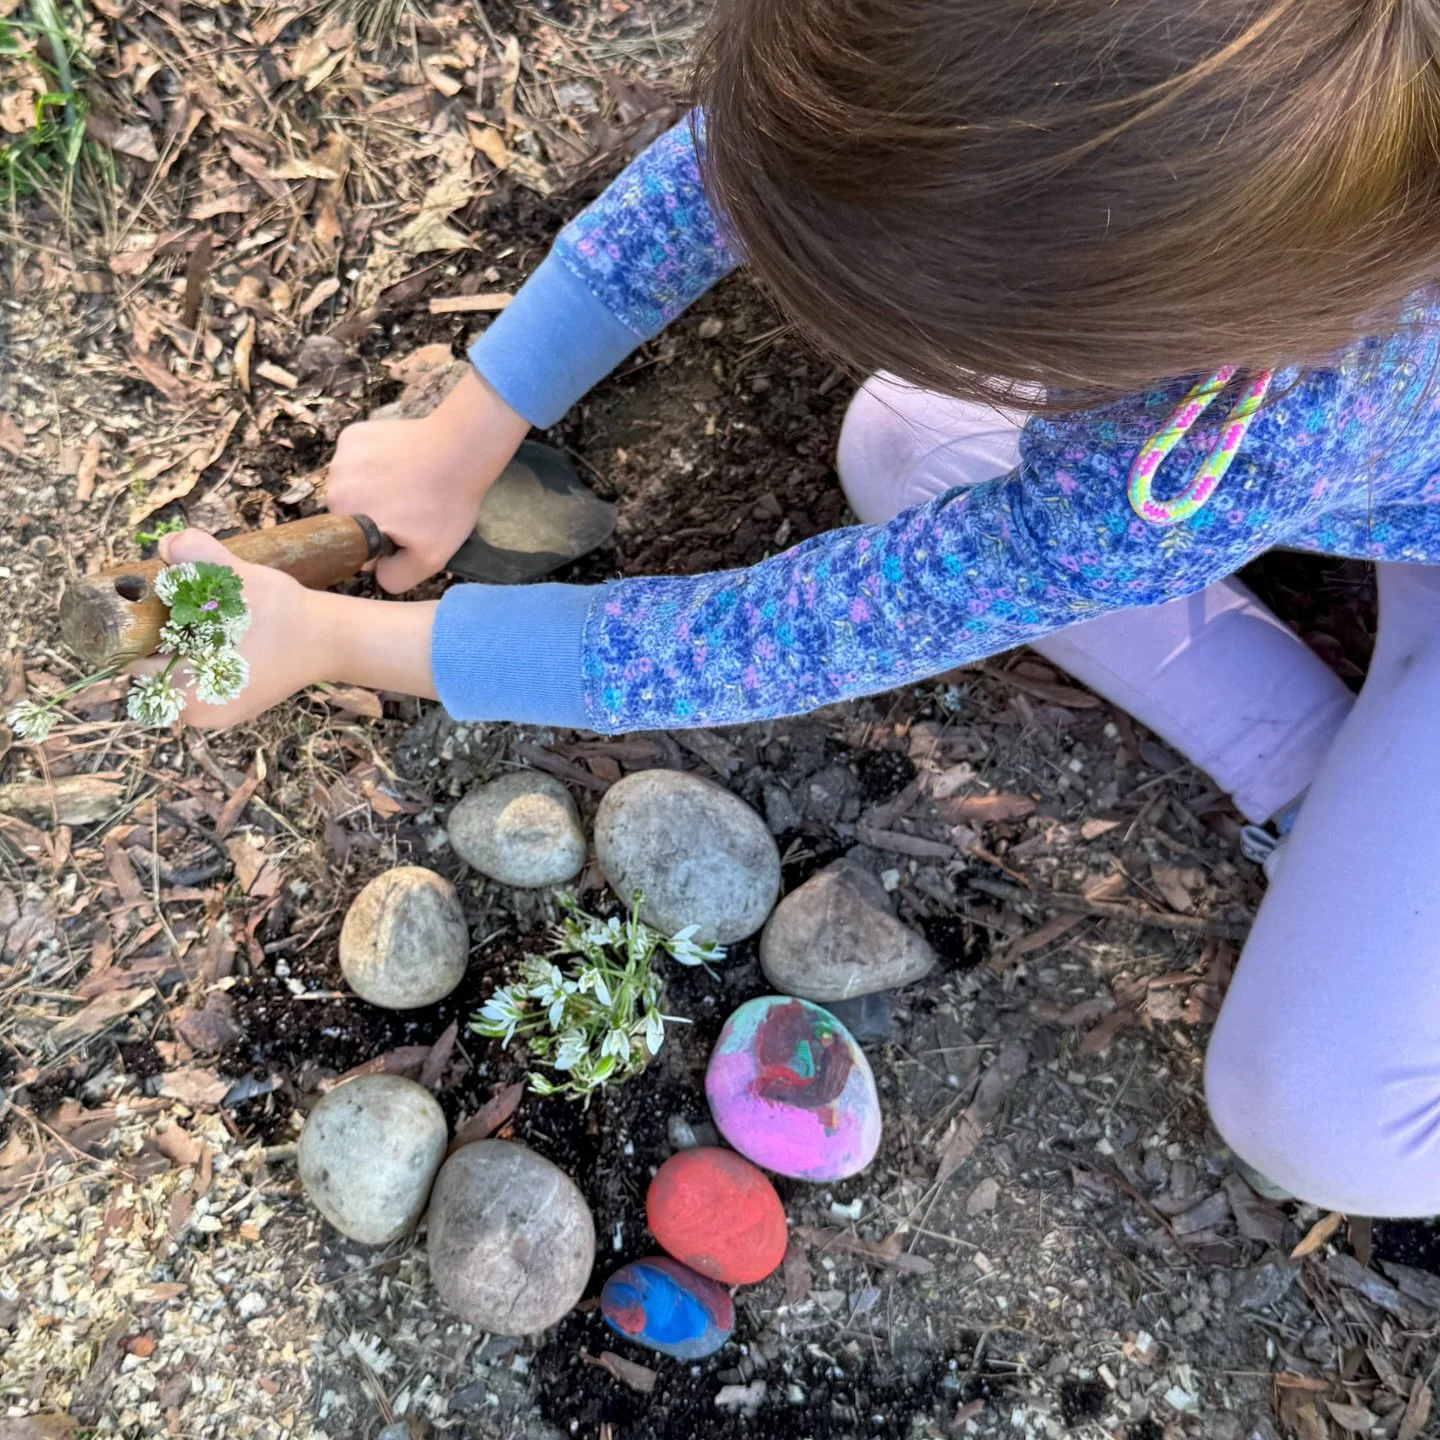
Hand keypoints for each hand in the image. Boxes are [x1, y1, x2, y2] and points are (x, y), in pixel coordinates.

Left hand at [133, 530, 331, 727]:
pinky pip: (198, 681)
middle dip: (162, 636)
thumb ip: (198, 556)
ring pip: (176, 674)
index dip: (139, 628)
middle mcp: (197, 714)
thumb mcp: (240, 579)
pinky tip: (219, 636)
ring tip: (203, 620)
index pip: (135, 661)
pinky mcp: (233, 706)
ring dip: (180, 647)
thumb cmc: (285, 616)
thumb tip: (166, 545)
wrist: (331, 641)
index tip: (155, 604)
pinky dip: (201, 658)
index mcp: (189, 691)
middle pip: (153, 669)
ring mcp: (216, 713)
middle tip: (184, 607)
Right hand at [326, 366, 530, 591]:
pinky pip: (357, 460)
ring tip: (408, 483)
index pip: (355, 544)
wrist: (460, 449)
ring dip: (374, 488)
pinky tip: (401, 462)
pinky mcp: (351, 436)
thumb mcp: (429, 558)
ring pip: (353, 487)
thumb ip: (395, 578)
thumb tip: (376, 571)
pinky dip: (375, 462)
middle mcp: (333, 487)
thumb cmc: (446, 504)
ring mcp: (340, 457)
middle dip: (376, 515)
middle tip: (410, 506)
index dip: (383, 543)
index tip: (407, 529)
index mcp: (345, 518)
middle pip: (351, 514)